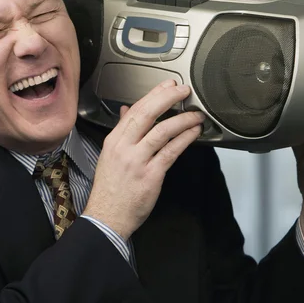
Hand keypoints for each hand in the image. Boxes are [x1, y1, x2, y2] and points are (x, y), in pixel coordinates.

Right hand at [82, 79, 203, 240]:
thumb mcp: (110, 155)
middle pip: (147, 114)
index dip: (154, 95)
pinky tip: (193, 133)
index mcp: (114, 140)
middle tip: (183, 90)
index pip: (135, 110)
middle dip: (167, 98)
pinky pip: (170, 152)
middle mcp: (124, 147)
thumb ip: (122, 131)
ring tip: (196, 114)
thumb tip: (125, 110)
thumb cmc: (110, 188)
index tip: (168, 85)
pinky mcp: (150, 175)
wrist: (107, 216)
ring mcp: (137, 161)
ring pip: (162, 132)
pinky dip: (184, 140)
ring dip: (182, 120)